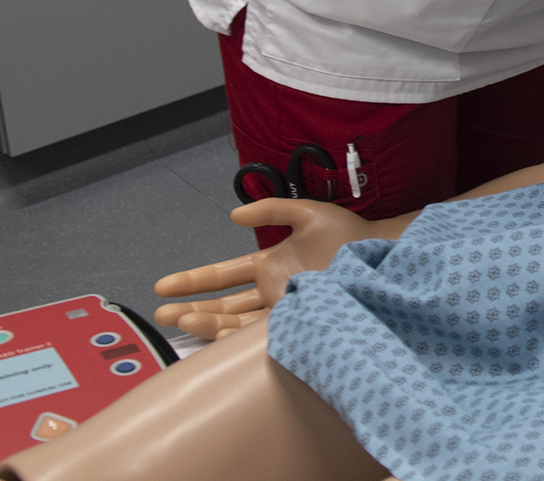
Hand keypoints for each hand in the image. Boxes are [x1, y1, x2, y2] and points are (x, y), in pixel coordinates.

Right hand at [152, 198, 394, 338]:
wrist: (382, 255)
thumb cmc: (350, 234)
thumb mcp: (307, 214)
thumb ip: (273, 209)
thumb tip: (234, 215)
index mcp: (271, 264)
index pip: (224, 275)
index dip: (194, 280)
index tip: (164, 285)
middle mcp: (273, 289)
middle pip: (223, 303)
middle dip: (192, 307)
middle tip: (160, 313)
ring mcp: (284, 306)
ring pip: (236, 321)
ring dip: (208, 321)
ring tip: (181, 320)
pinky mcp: (298, 320)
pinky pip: (261, 331)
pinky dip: (237, 334)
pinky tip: (217, 331)